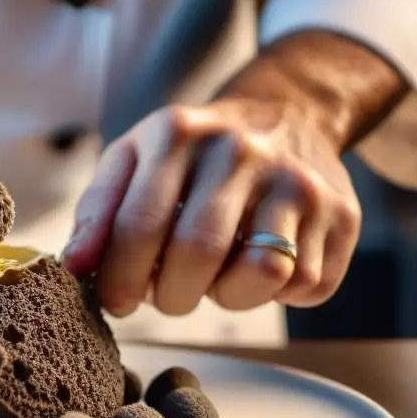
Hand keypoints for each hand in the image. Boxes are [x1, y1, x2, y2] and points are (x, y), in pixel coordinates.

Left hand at [62, 94, 362, 316]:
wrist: (288, 115)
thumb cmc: (193, 154)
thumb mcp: (135, 161)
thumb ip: (99, 213)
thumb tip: (76, 267)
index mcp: (178, 133)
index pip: (140, 223)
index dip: (121, 276)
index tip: (115, 301)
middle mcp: (241, 150)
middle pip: (198, 253)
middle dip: (171, 295)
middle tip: (167, 296)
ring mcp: (298, 180)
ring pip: (260, 274)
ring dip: (227, 297)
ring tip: (216, 276)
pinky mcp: (341, 215)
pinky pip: (303, 285)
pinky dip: (274, 293)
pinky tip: (258, 262)